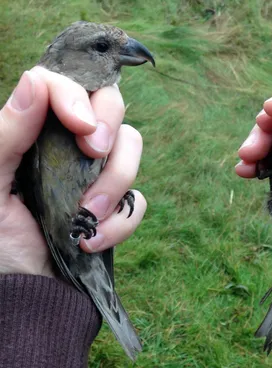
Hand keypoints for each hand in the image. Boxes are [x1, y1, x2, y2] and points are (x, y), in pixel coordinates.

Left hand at [0, 67, 145, 275]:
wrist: (27, 288)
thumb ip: (7, 134)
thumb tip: (34, 80)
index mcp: (38, 132)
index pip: (66, 85)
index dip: (77, 96)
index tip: (80, 126)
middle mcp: (71, 146)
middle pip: (110, 104)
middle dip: (109, 127)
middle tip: (93, 153)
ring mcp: (99, 174)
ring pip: (132, 147)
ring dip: (113, 184)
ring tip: (85, 219)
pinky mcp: (118, 204)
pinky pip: (138, 199)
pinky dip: (121, 222)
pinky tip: (92, 241)